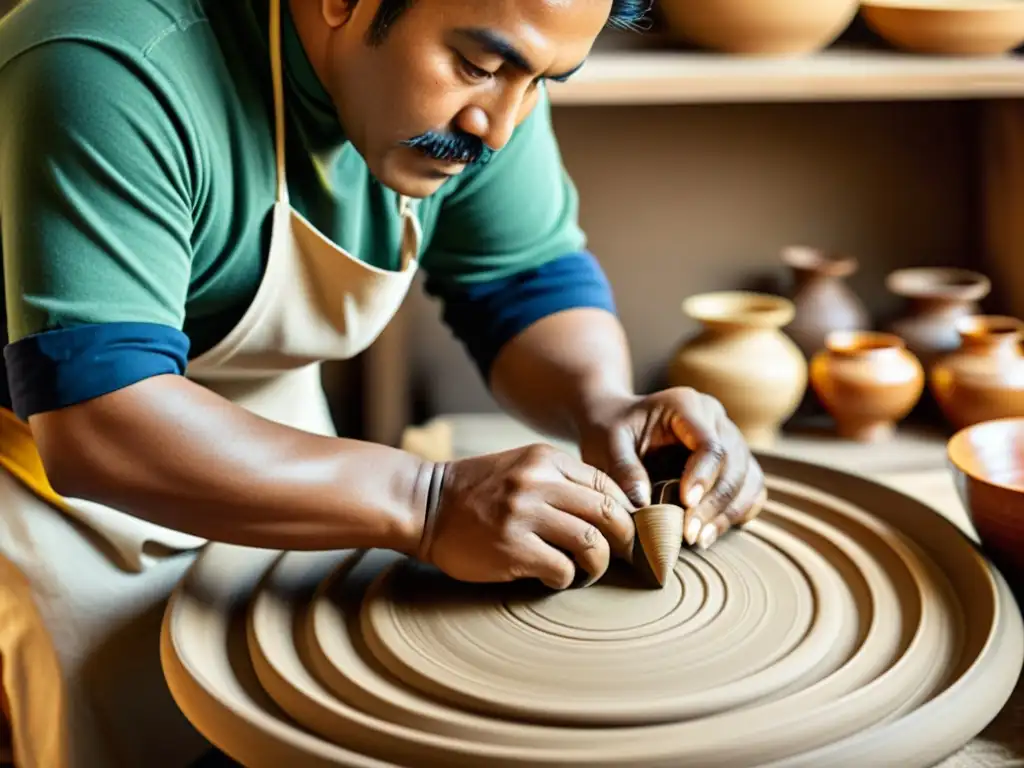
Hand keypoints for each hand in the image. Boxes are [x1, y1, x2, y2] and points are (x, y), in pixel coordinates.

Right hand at [417, 444, 635, 589]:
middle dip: (624, 540)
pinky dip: (567, 579)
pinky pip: (563, 569)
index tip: (625, 531)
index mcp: (545, 459)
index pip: (607, 484)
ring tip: (586, 571)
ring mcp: (524, 515)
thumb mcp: (520, 468)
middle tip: (622, 556)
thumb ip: (559, 481)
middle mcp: (538, 482)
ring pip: (592, 543)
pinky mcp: (512, 548)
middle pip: (609, 513)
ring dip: (597, 564)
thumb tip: (610, 512)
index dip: (626, 511)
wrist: (425, 505)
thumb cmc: (476, 492)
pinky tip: (555, 579)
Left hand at [578, 387, 766, 549]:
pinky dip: (738, 513)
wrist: (616, 423)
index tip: (685, 504)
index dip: (703, 477)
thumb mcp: (607, 443)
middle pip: (734, 464)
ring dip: (728, 513)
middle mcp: (716, 419)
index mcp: (687, 405)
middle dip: (714, 504)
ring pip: (747, 479)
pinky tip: (713, 532)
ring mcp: (730, 439)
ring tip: (700, 540)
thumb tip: (644, 502)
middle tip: (690, 535)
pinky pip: (751, 489)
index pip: (710, 444)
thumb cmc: (610, 430)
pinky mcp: (734, 463)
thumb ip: (623, 468)